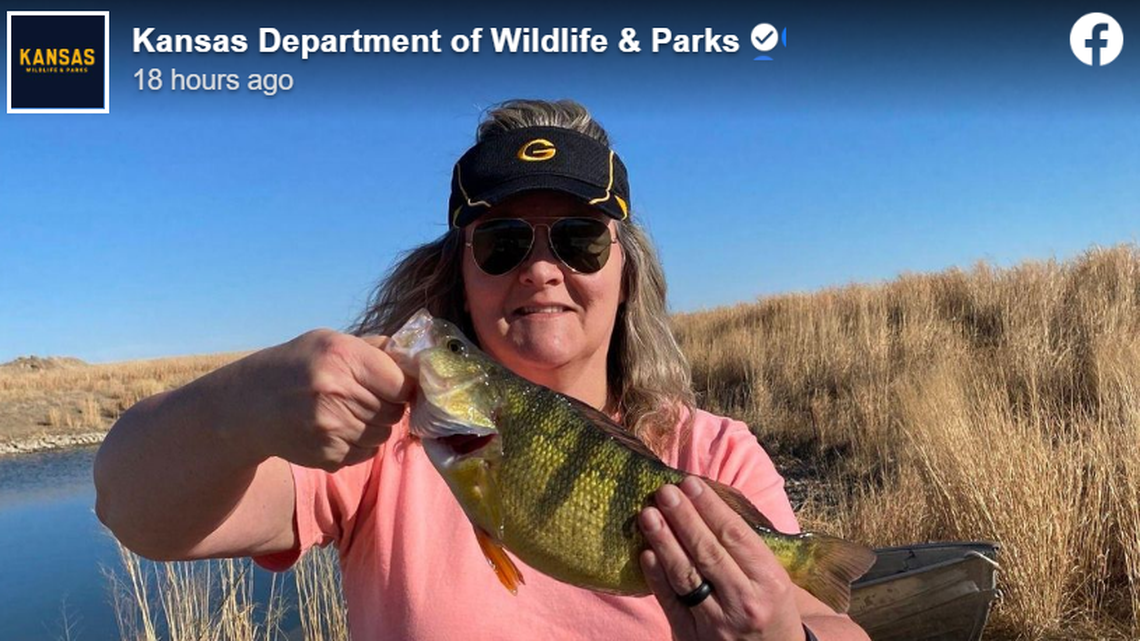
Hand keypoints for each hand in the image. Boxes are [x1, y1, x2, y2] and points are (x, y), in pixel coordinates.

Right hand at [217, 329, 413, 470]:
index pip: (402, 382)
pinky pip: (367, 453)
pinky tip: (338, 429)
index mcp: (342, 357)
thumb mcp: (331, 342)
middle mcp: (337, 392)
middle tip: (366, 397)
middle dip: (389, 405)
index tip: (394, 384)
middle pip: (395, 411)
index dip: (403, 385)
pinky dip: (360, 444)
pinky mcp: (327, 456)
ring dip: (375, 426)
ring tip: (349, 412)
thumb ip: (376, 349)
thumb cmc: (297, 366)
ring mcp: (332, 428)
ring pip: (384, 435)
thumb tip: (418, 360)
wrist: (249, 406)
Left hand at [638, 477, 805, 640]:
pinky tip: (646, 553)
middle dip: (683, 518)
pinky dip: (657, 577)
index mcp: (770, 581)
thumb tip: (707, 504)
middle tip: (665, 492)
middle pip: (708, 552)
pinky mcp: (692, 638)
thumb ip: (747, 548)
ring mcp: (718, 622)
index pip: (735, 536)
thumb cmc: (771, 609)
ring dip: (664, 541)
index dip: (710, 507)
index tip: (690, 484)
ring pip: (686, 575)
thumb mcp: (775, 579)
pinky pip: (671, 603)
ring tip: (648, 514)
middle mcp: (745, 601)